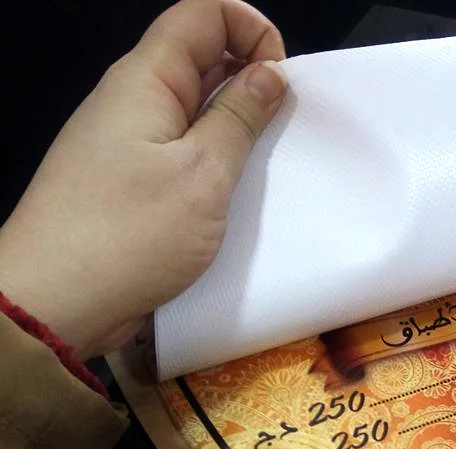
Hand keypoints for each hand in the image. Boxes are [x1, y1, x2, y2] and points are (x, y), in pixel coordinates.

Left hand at [0, 0, 287, 359]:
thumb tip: (269, 73)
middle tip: (285, 127)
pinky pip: (181, 151)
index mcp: (146, 80)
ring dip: (236, 125)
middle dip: (251, 78)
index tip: (281, 81)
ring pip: (194, 108)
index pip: (203, 14)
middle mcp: (134, 100)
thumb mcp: (203, 173)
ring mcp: (129, 142)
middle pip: (200, 57)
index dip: (251, 30)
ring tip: (266, 163)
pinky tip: (236, 193)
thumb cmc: (132, 232)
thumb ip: (239, 118)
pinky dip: (215, 160)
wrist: (57, 301)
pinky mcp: (131, 181)